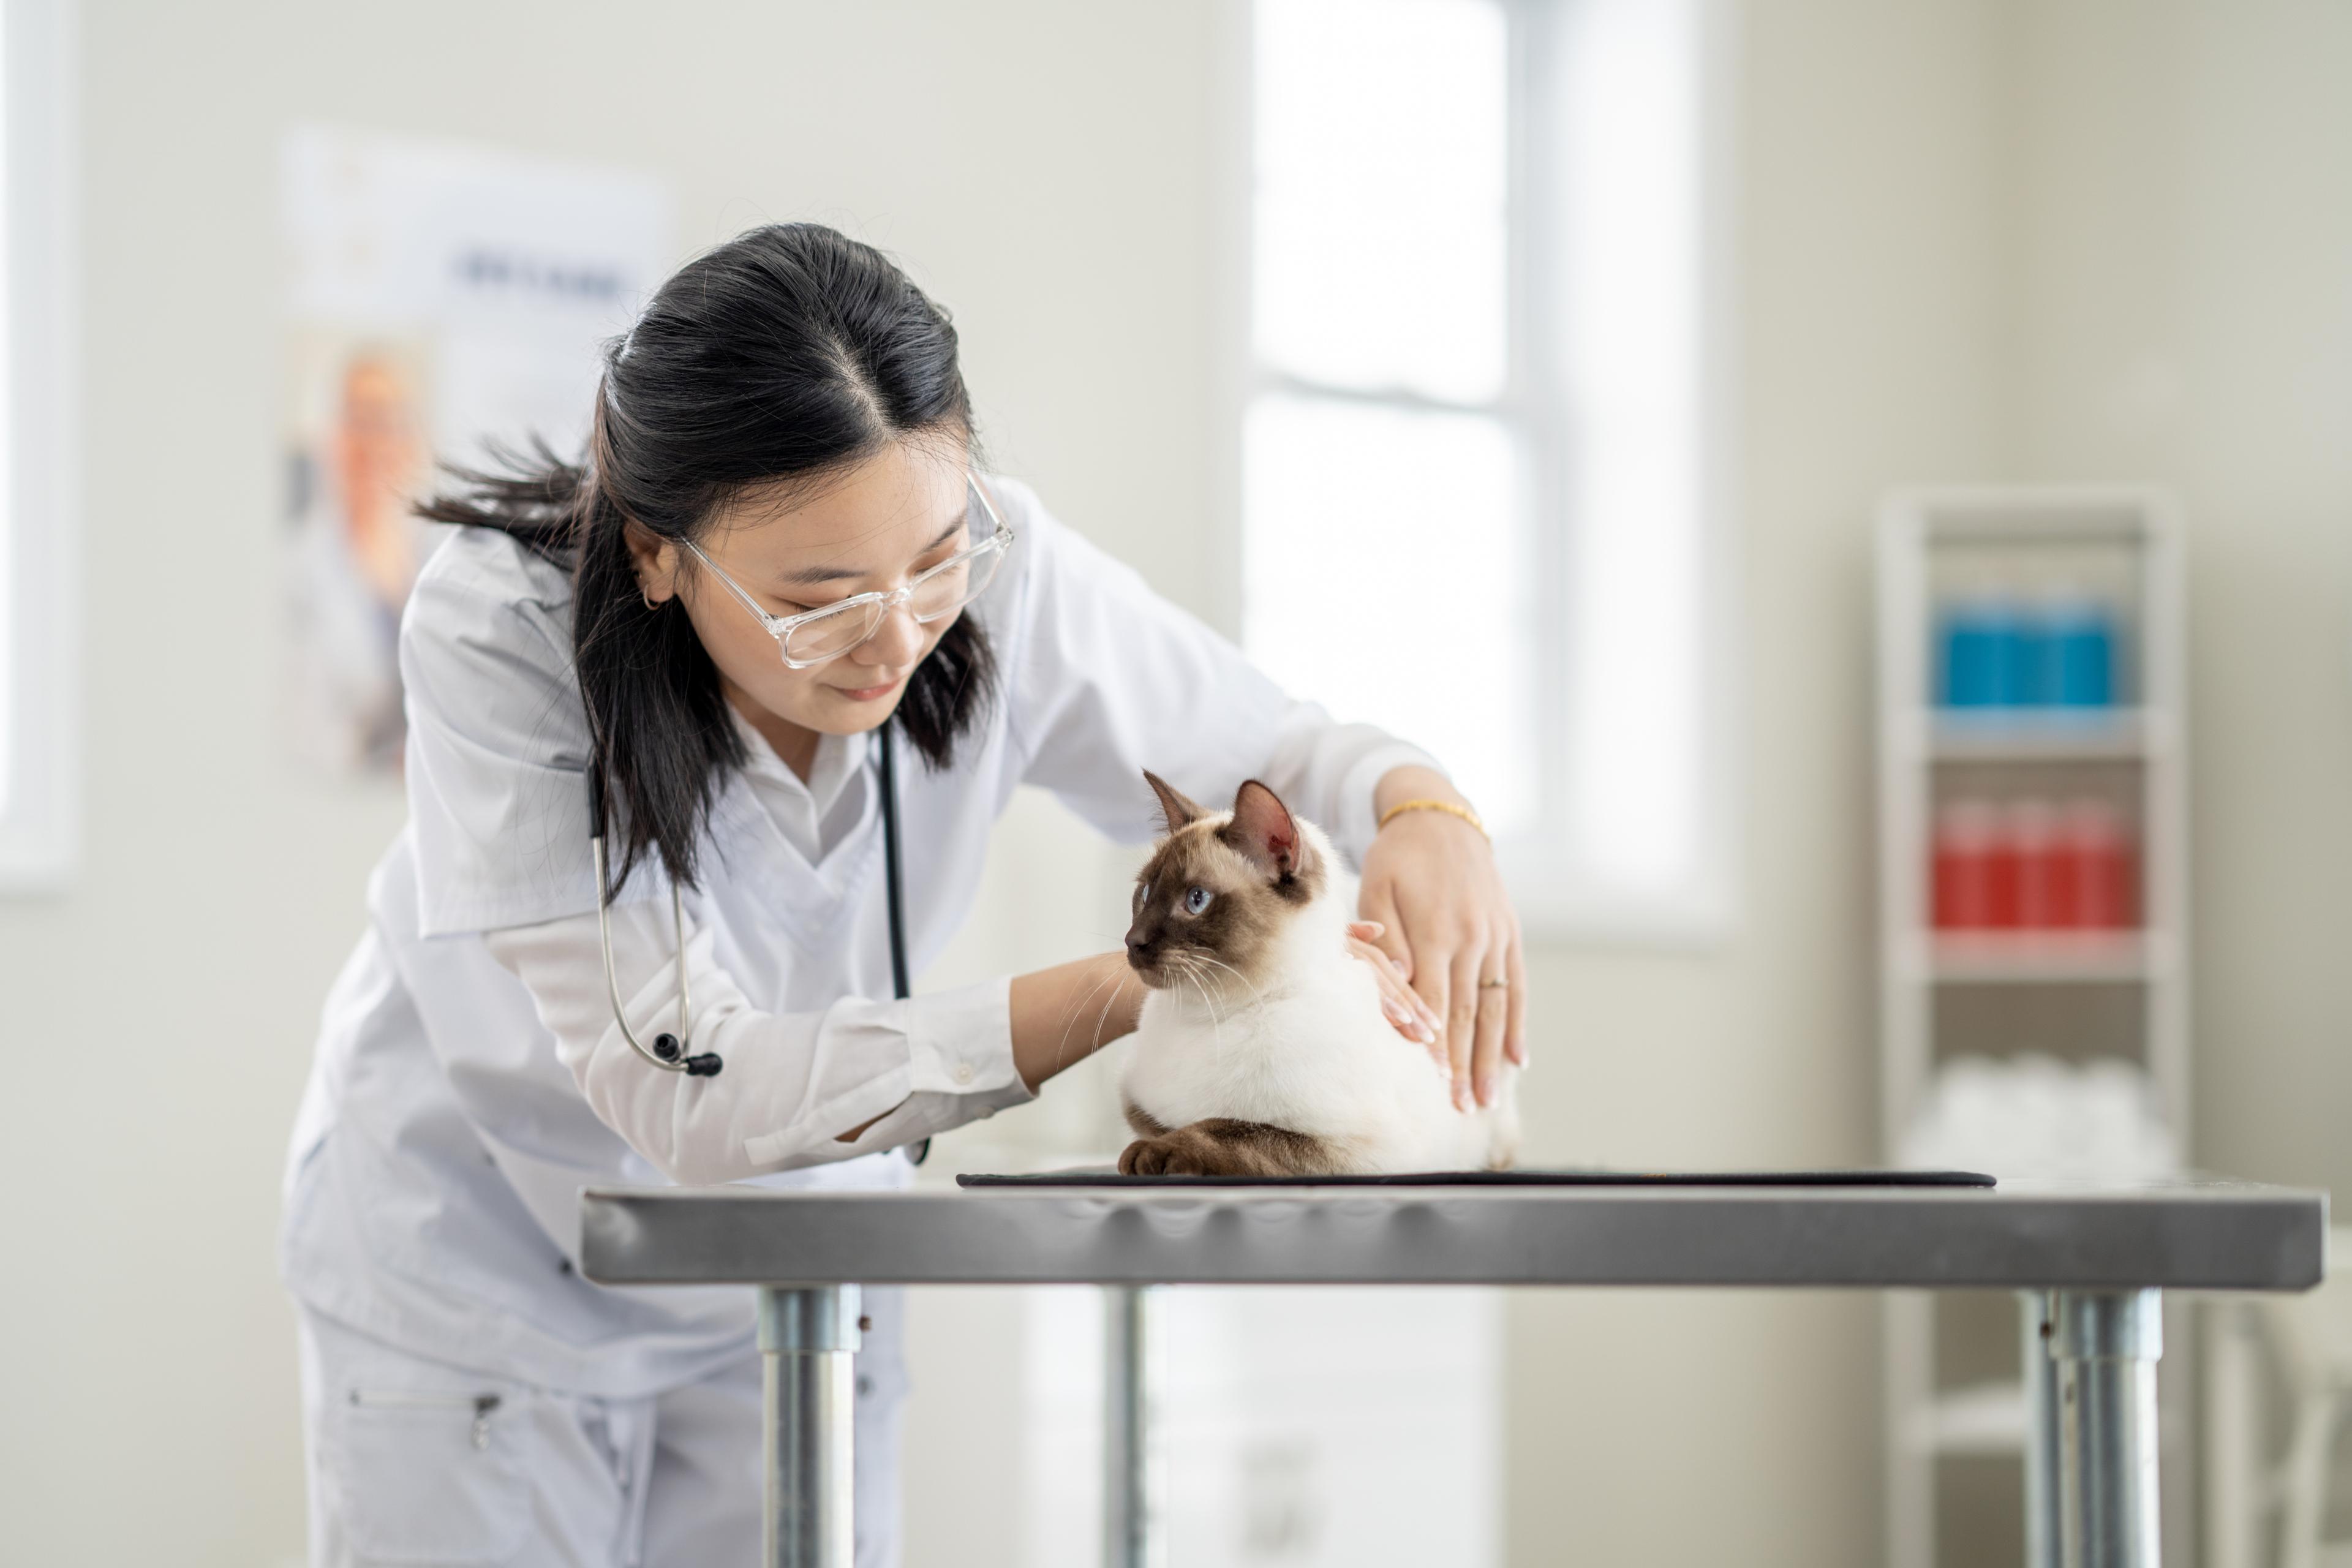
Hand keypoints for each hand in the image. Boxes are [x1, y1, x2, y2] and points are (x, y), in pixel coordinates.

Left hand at [1356, 768, 1526, 1110]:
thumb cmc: (1398, 859)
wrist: (1442, 819)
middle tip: (1463, 1108)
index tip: (1435, 1083)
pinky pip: (1516, 986)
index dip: (1435, 1043)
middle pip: (1467, 1012)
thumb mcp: (1377, 887)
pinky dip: (1518, 1024)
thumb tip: (1399, 980)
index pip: (1434, 999)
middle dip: (1465, 1064)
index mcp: (1435, 929)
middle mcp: (1471, 937)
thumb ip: (1386, 936)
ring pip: (1495, 1006)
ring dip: (1493, 1056)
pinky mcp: (1510, 933)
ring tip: (1488, 1097)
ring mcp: (1495, 937)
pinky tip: (1519, 1059)